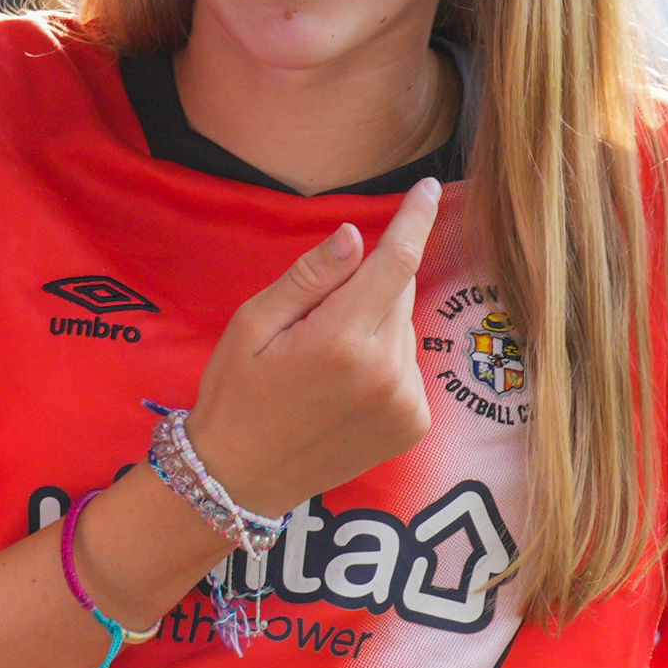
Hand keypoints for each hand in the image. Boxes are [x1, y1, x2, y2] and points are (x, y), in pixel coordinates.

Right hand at [186, 178, 442, 521]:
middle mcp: (385, 372)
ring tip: (326, 362)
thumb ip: (310, 276)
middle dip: (369, 286)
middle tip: (317, 319)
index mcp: (341, 340)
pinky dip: (386, 362)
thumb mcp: (253, 323)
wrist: (241, 479)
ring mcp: (405, 403)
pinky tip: (346, 386)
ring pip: (404, 330)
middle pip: (399, 292)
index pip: (397, 261)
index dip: (415, 219)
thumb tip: (356, 234)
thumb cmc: (237, 394)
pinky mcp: (413, 425)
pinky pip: (410, 367)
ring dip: (376, 327)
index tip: (429, 189)